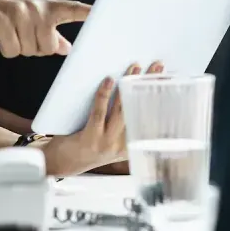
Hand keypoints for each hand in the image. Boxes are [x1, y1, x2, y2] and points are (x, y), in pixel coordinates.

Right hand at [0, 0, 90, 58]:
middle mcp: (35, 7)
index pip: (70, 9)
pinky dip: (6, 50)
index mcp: (45, 6)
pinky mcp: (1, 21)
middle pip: (48, 46)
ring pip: (30, 50)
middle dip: (35, 48)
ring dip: (18, 48)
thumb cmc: (3, 16)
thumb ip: (50, 34)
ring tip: (8, 34)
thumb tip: (68, 48)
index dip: (86, 12)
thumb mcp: (29, 22)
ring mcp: (18, 12)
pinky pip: (12, 50)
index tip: (101, 13)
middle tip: (21, 36)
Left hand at [42, 61, 162, 176]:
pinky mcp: (90, 138)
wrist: (61, 163)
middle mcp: (122, 146)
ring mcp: (107, 143)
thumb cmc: (86, 145)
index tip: (168, 81)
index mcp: (131, 145)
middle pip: (140, 110)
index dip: (161, 98)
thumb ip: (124, 124)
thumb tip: (133, 90)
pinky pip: (99, 112)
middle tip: (157, 67)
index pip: (151, 119)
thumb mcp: (111, 140)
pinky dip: (104, 94)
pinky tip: (109, 80)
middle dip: (150, 86)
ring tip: (135, 68)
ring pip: (122, 110)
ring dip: (129, 86)